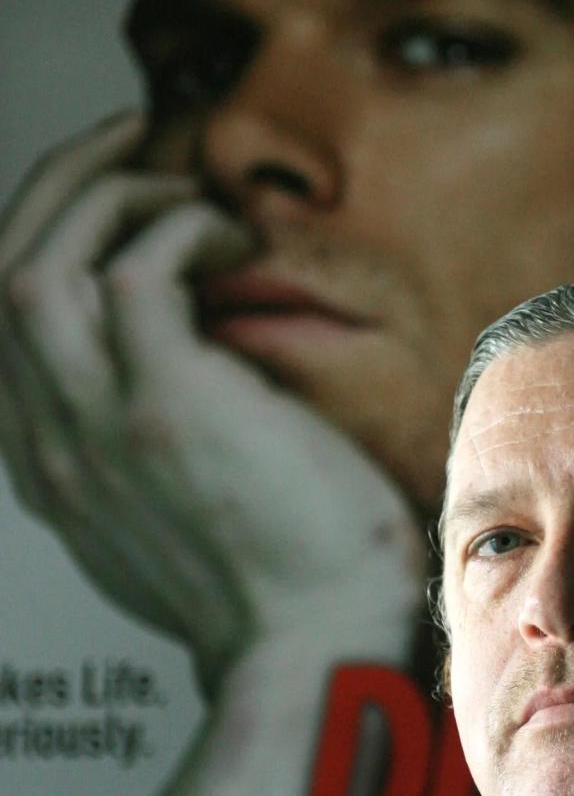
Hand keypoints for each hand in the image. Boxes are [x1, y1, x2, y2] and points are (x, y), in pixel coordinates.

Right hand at [0, 114, 425, 699]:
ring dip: (106, 197)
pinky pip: (135, 270)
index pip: (5, 328)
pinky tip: (233, 240)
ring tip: (180, 184)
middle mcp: (52, 445)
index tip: (103, 201)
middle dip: (58, 189)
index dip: (43, 242)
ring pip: (38, 259)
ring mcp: (98, 425)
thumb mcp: (180, 525)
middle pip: (0, 275)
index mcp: (56, 470)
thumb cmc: (280, 590)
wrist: (320, 656)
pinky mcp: (167, 407)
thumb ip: (147, 456)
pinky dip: (177, 233)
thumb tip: (183, 383)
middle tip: (128, 139)